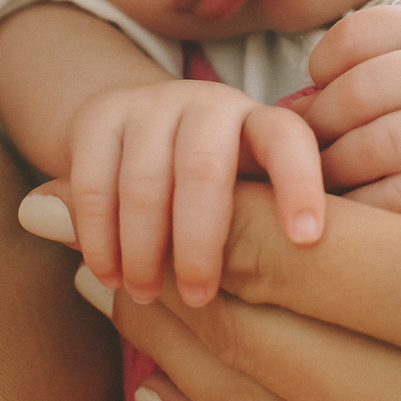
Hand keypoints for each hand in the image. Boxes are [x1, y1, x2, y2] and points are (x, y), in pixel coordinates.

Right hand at [68, 80, 323, 309]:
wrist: (142, 130)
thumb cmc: (218, 184)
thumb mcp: (252, 193)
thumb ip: (267, 226)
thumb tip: (301, 279)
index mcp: (259, 121)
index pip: (287, 140)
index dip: (298, 185)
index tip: (305, 240)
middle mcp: (207, 102)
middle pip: (204, 171)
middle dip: (200, 243)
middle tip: (198, 298)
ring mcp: (150, 104)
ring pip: (143, 182)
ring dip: (143, 250)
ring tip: (145, 295)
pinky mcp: (99, 116)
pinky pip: (94, 183)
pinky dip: (99, 238)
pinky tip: (109, 275)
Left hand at [301, 4, 400, 215]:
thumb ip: (369, 65)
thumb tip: (289, 112)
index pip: (361, 32)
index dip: (323, 63)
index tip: (316, 88)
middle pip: (363, 91)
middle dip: (320, 123)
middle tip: (303, 147)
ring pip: (380, 145)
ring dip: (335, 167)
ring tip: (320, 178)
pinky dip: (367, 205)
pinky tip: (350, 209)